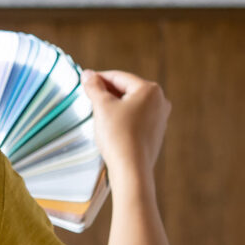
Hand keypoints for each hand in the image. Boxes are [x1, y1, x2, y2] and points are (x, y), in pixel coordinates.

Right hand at [83, 69, 168, 187]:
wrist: (131, 169)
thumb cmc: (118, 135)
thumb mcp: (102, 106)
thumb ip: (94, 87)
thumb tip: (88, 75)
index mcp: (150, 90)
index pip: (119, 77)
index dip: (99, 78)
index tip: (84, 81)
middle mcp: (160, 102)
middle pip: (127, 89)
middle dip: (107, 92)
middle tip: (89, 96)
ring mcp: (160, 119)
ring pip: (131, 105)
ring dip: (114, 105)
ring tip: (97, 112)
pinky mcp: (155, 134)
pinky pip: (136, 119)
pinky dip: (122, 118)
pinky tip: (110, 126)